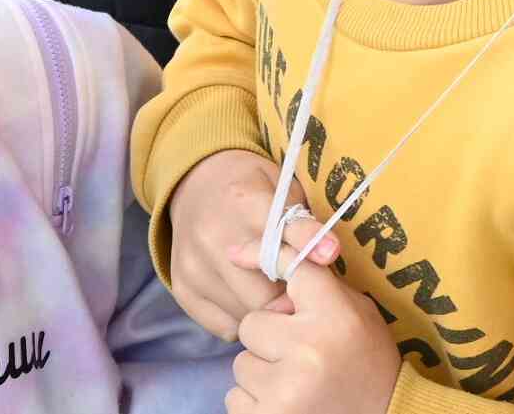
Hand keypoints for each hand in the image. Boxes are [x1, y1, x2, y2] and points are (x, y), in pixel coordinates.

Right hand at [168, 150, 338, 341]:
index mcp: (243, 201)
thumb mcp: (280, 187)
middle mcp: (213, 236)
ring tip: (277, 293)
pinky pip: (226, 328)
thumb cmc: (251, 189)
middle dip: (289, 296)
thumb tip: (329, 254)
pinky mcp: (183, 290)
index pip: (279, 233)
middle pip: (263, 292)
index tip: (330, 255)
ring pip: (246, 315)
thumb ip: (301, 221)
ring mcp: (194, 266)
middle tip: (303, 292)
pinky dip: (244, 319)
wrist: (196, 185)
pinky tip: (249, 296)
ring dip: (268, 312)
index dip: (307, 246)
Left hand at [228, 258, 400, 413]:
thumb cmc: (369, 363)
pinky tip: (286, 405)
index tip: (238, 255)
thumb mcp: (359, 313)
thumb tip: (262, 262)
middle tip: (295, 353)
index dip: (269, 260)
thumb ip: (318, 288)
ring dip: (262, 373)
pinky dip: (255, 403)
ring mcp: (286, 391)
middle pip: (251, 323)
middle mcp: (308, 349)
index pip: (290, 268)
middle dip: (268, 337)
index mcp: (334, 315)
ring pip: (241, 364)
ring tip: (295, 383)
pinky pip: (235, 399)